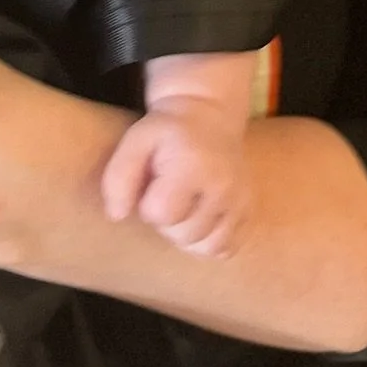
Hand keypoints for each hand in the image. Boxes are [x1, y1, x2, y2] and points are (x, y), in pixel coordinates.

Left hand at [101, 102, 251, 257]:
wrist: (209, 117)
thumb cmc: (166, 133)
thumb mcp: (136, 140)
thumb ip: (118, 176)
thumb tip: (117, 216)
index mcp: (193, 166)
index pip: (161, 215)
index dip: (148, 205)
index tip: (152, 184)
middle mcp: (223, 186)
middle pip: (184, 234)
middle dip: (167, 220)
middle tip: (168, 193)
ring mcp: (241, 200)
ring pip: (206, 247)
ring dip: (186, 233)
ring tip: (184, 205)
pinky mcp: (249, 211)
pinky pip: (225, 248)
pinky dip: (208, 241)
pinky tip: (200, 217)